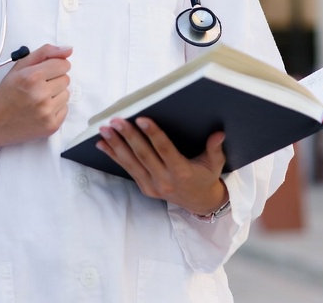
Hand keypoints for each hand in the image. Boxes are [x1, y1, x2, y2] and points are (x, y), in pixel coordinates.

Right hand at [0, 44, 71, 162]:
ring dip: (56, 95)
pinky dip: (56, 109)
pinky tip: (41, 110)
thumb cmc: (7, 92)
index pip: (63, 64)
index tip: (44, 72)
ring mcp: (47, 112)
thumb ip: (45, 53)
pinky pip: (65, 110)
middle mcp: (40, 95)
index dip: (54, 66)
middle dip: (54, 81)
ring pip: (67, 94)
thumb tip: (69, 50)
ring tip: (38, 99)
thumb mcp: (20, 66)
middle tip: (37, 87)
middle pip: (66, 79)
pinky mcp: (52, 126)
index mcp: (32, 77)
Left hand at [96, 117, 227, 215]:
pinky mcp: (145, 188)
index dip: (153, 135)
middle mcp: (165, 181)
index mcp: (182, 172)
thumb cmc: (206, 177)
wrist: (200, 203)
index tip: (142, 119)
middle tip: (116, 121)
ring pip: (131, 163)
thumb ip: (215, 148)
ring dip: (116, 145)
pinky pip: (128, 170)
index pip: (165, 150)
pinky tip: (102, 144)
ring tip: (104, 130)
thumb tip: (219, 133)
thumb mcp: (215, 164)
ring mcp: (153, 186)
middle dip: (128, 136)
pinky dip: (114, 156)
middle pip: (143, 155)